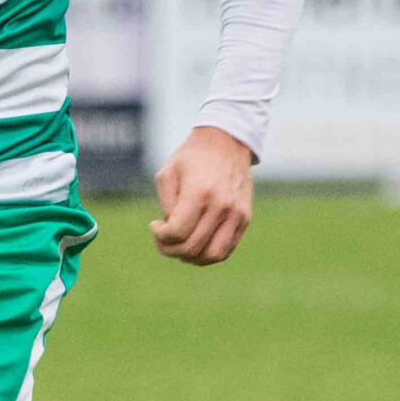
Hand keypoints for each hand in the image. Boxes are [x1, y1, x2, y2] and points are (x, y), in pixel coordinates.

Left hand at [150, 126, 255, 264]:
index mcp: (199, 192)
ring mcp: (236, 214)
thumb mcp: (168, 174)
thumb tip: (171, 233)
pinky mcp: (245, 218)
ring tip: (180, 246)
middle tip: (163, 239)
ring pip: (212, 256)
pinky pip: (226, 249)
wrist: (227, 142)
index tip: (154, 225)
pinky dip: (208, 254)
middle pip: (192, 248)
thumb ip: (166, 206)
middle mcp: (221, 205)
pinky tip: (197, 243)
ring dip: (191, 258)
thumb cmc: (192, 157)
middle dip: (170, 249)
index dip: (160, 237)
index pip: (177, 233)